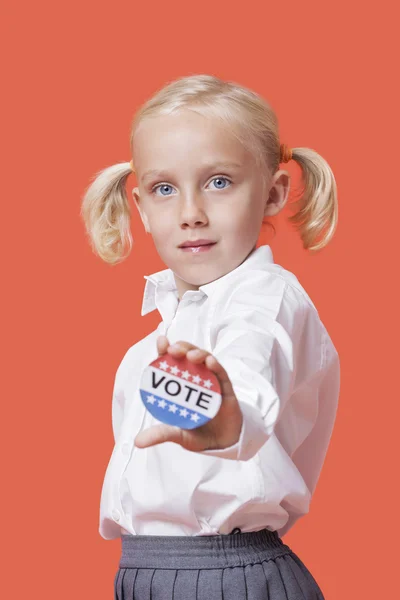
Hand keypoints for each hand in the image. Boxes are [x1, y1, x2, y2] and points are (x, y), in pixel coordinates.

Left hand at [134, 335, 242, 451]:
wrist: (223, 444)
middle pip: (187, 356)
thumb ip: (161, 434)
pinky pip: (221, 373)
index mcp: (180, 386)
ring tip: (190, 356)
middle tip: (172, 349)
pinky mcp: (225, 387)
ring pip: (204, 359)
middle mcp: (195, 378)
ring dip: (197, 353)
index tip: (161, 341)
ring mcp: (211, 380)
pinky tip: (210, 363)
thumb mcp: (178, 434)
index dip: (165, 350)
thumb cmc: (198, 433)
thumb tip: (137, 442)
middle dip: (181, 348)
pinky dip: (215, 366)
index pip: (171, 363)